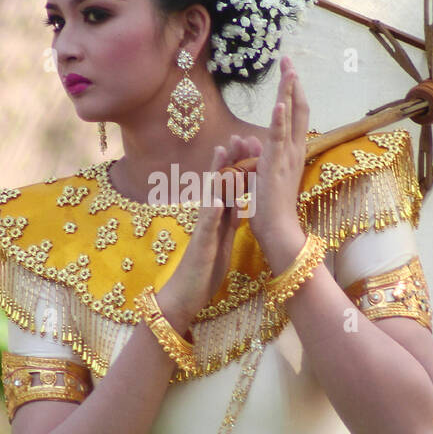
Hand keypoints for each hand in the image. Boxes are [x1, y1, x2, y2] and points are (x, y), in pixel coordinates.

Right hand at [157, 142, 245, 328]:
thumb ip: (227, 223)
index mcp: (217, 220)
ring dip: (217, 176)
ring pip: (211, 198)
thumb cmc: (203, 272)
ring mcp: (202, 231)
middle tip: (237, 135)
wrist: (184, 298)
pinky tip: (217, 198)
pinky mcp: (200, 246)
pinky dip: (212, 211)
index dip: (239, 167)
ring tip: (223, 152)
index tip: (248, 145)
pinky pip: (206, 226)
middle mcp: (208, 220)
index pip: (230, 188)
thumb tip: (237, 205)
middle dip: (229, 161)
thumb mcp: (221, 242)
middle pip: (220, 185)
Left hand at [246, 58, 310, 269]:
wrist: (277, 232)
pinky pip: (278, 137)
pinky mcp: (276, 165)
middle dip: (292, 83)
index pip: (295, 116)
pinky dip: (279, 118)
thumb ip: (253, 154)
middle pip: (298, 108)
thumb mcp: (257, 175)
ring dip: (289, 92)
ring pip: (290, 117)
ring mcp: (286, 157)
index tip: (289, 72)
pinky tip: (279, 101)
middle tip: (287, 59)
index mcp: (291, 153)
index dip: (293, 92)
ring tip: (289, 69)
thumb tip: (246, 137)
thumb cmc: (267, 210)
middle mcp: (293, 151)